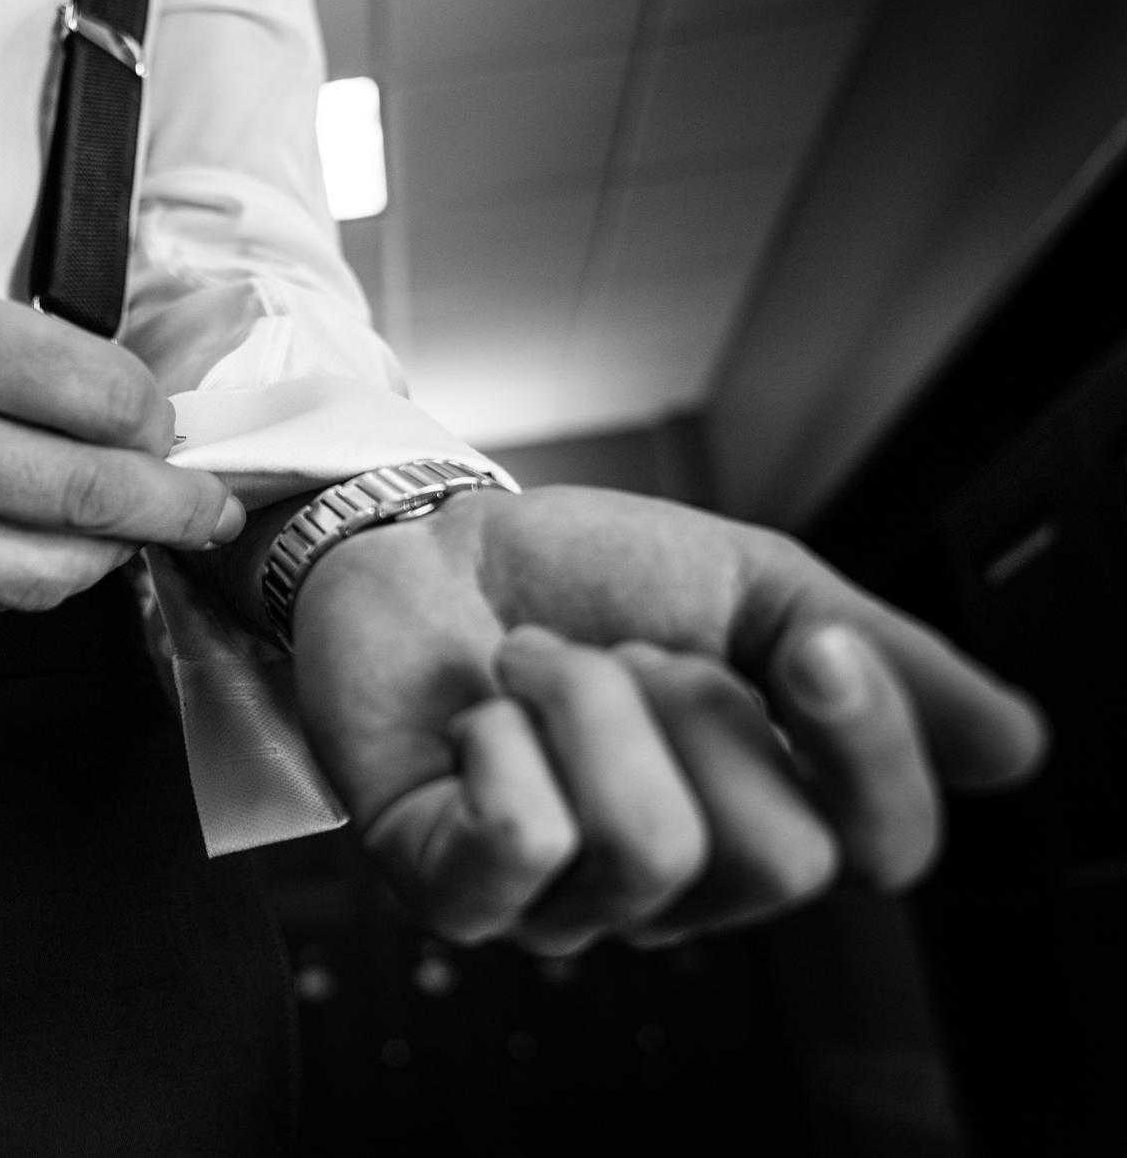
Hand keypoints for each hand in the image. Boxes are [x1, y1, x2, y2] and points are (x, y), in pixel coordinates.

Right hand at [0, 203, 242, 611]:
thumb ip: (20, 347)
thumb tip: (131, 407)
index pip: (95, 397)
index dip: (154, 415)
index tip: (165, 418)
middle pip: (84, 496)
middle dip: (174, 507)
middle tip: (211, 508)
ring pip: (38, 573)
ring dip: (109, 557)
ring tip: (131, 533)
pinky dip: (30, 577)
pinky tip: (49, 549)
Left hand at [287, 485, 1046, 951]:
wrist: (421, 538)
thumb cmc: (580, 574)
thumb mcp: (751, 588)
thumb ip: (876, 662)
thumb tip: (1017, 750)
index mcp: (758, 812)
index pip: (878, 853)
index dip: (869, 752)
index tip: (816, 649)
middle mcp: (670, 884)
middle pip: (775, 864)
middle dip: (700, 713)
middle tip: (621, 651)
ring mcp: (560, 900)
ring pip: (648, 850)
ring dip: (589, 708)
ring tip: (534, 665)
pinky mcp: (451, 889)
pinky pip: (520, 847)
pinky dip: (504, 745)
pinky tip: (478, 715)